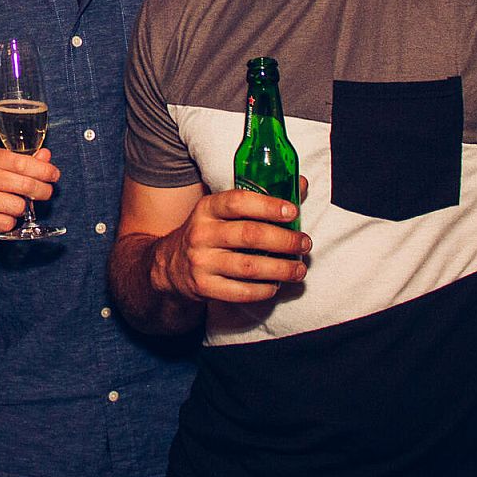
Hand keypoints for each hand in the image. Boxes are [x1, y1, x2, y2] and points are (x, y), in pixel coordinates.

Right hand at [0, 147, 58, 236]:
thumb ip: (23, 161)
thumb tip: (46, 156)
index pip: (24, 163)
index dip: (44, 170)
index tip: (54, 176)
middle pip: (26, 185)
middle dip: (42, 191)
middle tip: (45, 193)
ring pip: (18, 207)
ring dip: (21, 209)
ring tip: (12, 205)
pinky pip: (7, 223)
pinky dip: (9, 222)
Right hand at [151, 183, 309, 302]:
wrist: (171, 266)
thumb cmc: (209, 234)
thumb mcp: (223, 212)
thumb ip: (261, 199)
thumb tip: (302, 184)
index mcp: (207, 208)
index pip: (238, 201)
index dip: (267, 205)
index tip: (293, 211)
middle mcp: (201, 233)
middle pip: (249, 235)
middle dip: (284, 240)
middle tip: (305, 243)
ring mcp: (201, 262)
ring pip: (249, 267)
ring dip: (281, 269)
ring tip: (299, 269)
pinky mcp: (204, 287)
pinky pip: (241, 292)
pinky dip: (263, 290)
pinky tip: (275, 285)